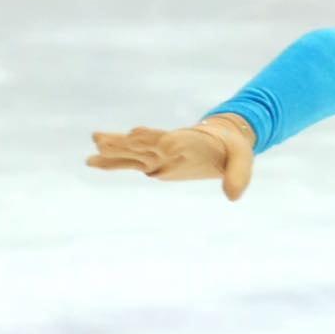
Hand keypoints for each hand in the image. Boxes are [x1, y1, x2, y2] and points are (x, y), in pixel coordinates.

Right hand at [85, 113, 256, 200]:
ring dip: (113, 149)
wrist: (222, 140)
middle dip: (126, 142)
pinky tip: (91, 162)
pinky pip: (128, 162)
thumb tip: (232, 196)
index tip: (141, 137)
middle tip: (102, 138)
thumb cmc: (233, 150)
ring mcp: (158, 153)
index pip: (172, 141)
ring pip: (131, 151)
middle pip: (144, 143)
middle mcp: (169, 145)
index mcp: (190, 142)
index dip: (160, 141)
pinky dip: (111, 163)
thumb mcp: (243, 160)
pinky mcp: (153, 161)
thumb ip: (238, 176)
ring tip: (93, 143)